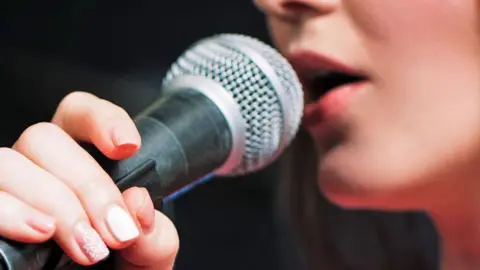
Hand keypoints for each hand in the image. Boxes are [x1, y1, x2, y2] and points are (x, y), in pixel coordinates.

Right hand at [0, 91, 178, 268]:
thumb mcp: (146, 257)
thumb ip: (154, 235)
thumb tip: (138, 203)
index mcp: (81, 164)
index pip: (80, 115)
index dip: (102, 119)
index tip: (128, 146)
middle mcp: (39, 170)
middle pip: (46, 138)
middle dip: (87, 183)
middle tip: (115, 232)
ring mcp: (11, 192)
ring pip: (8, 163)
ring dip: (51, 201)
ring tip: (84, 245)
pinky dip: (7, 211)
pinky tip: (36, 231)